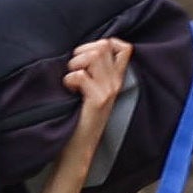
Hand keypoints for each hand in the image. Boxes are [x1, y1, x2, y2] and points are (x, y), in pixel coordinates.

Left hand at [62, 36, 130, 152]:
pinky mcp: (98, 100)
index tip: (87, 57)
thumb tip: (83, 49)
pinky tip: (69, 91)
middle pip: (103, 45)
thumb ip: (94, 70)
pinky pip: (80, 75)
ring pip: (95, 55)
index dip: (103, 43)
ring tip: (71, 80)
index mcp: (116, 79)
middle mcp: (116, 83)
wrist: (78, 149)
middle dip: (82, 52)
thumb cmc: (78, 118)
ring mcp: (109, 91)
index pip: (123, 46)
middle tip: (74, 70)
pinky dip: (69, 80)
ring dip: (75, 64)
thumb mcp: (91, 90)